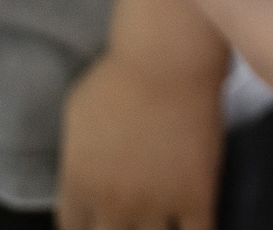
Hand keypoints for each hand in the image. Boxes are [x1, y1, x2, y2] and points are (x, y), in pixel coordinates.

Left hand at [57, 49, 222, 229]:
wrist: (168, 60)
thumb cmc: (119, 75)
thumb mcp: (76, 114)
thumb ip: (75, 157)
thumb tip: (79, 177)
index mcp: (79, 185)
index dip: (86, 228)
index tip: (99, 221)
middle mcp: (113, 203)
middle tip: (131, 220)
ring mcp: (156, 204)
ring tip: (162, 222)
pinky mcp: (196, 197)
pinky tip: (197, 225)